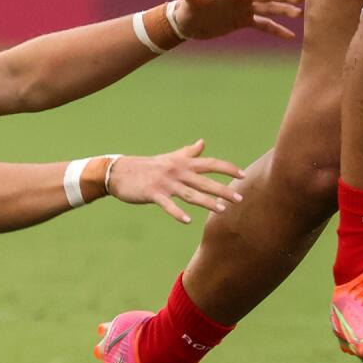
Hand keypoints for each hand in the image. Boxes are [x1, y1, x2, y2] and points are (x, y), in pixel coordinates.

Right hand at [104, 140, 244, 223]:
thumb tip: (203, 142)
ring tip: (221, 210)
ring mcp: (165, 183)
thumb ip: (188, 152)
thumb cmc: (148, 166)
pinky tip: (187, 221)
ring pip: (190, 194)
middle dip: (223, 190)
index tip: (243, 174)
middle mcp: (177, 171)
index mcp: (182, 163)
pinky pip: (168, 205)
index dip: (227, 168)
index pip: (210, 163)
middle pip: (204, 181)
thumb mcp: (170, 158)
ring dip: (206, 202)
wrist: (119, 171)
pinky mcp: (153, 193)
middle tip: (239, 199)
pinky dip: (177, 213)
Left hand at [171, 0, 302, 41]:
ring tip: (300, 14)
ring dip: (283, 10)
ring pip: (268, 8)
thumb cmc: (187, 11)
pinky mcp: (244, 20)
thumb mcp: (189, 3)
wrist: (189, 25)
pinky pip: (264, 24)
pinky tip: (290, 36)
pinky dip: (276, 29)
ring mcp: (244, 8)